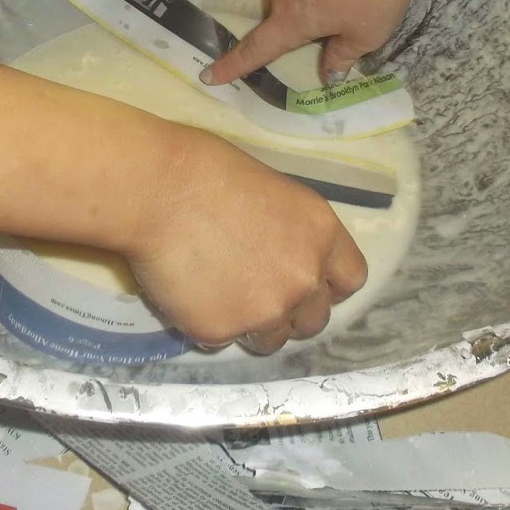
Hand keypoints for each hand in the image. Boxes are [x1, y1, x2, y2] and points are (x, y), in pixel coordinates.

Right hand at [123, 127, 367, 352]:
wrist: (159, 189)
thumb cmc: (209, 170)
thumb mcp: (274, 192)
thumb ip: (291, 233)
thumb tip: (279, 253)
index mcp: (322, 235)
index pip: (351, 279)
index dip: (327, 283)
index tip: (306, 281)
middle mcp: (304, 278)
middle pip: (315, 319)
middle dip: (291, 311)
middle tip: (257, 291)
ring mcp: (266, 310)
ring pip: (273, 339)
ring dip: (254, 325)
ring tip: (221, 295)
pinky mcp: (222, 330)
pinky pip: (222, 340)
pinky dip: (209, 323)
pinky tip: (190, 292)